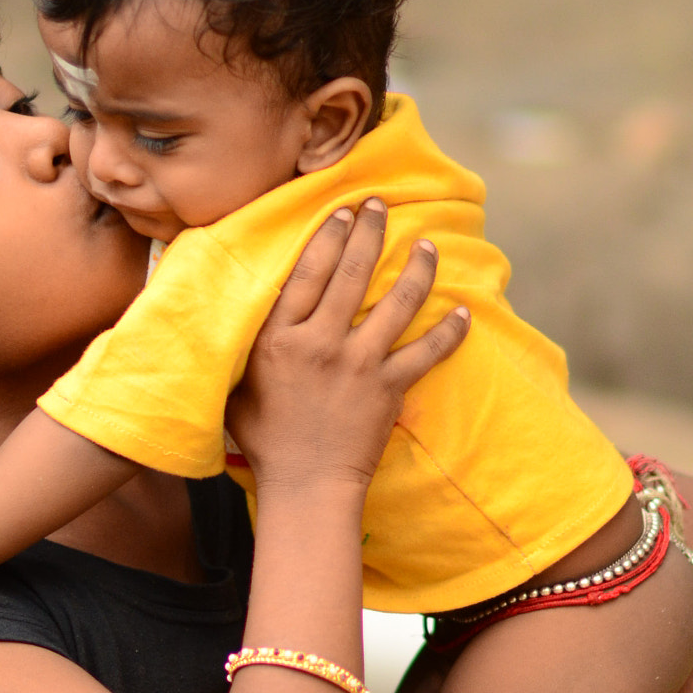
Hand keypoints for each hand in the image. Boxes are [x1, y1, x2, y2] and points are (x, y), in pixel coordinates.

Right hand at [226, 199, 469, 495]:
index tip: (343, 212)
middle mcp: (321, 343)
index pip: (308, 272)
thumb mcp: (236, 386)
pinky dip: (449, 332)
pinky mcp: (388, 388)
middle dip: (370, 232)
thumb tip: (228, 311)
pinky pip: (427, 352)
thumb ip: (241, 345)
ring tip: (427, 245)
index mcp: (279, 339)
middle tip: (381, 206)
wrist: (307, 487)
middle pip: (352, 273)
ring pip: (396, 302)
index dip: (329, 236)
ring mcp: (358, 364)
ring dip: (416, 269)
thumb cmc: (266, 440)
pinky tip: (464, 312)